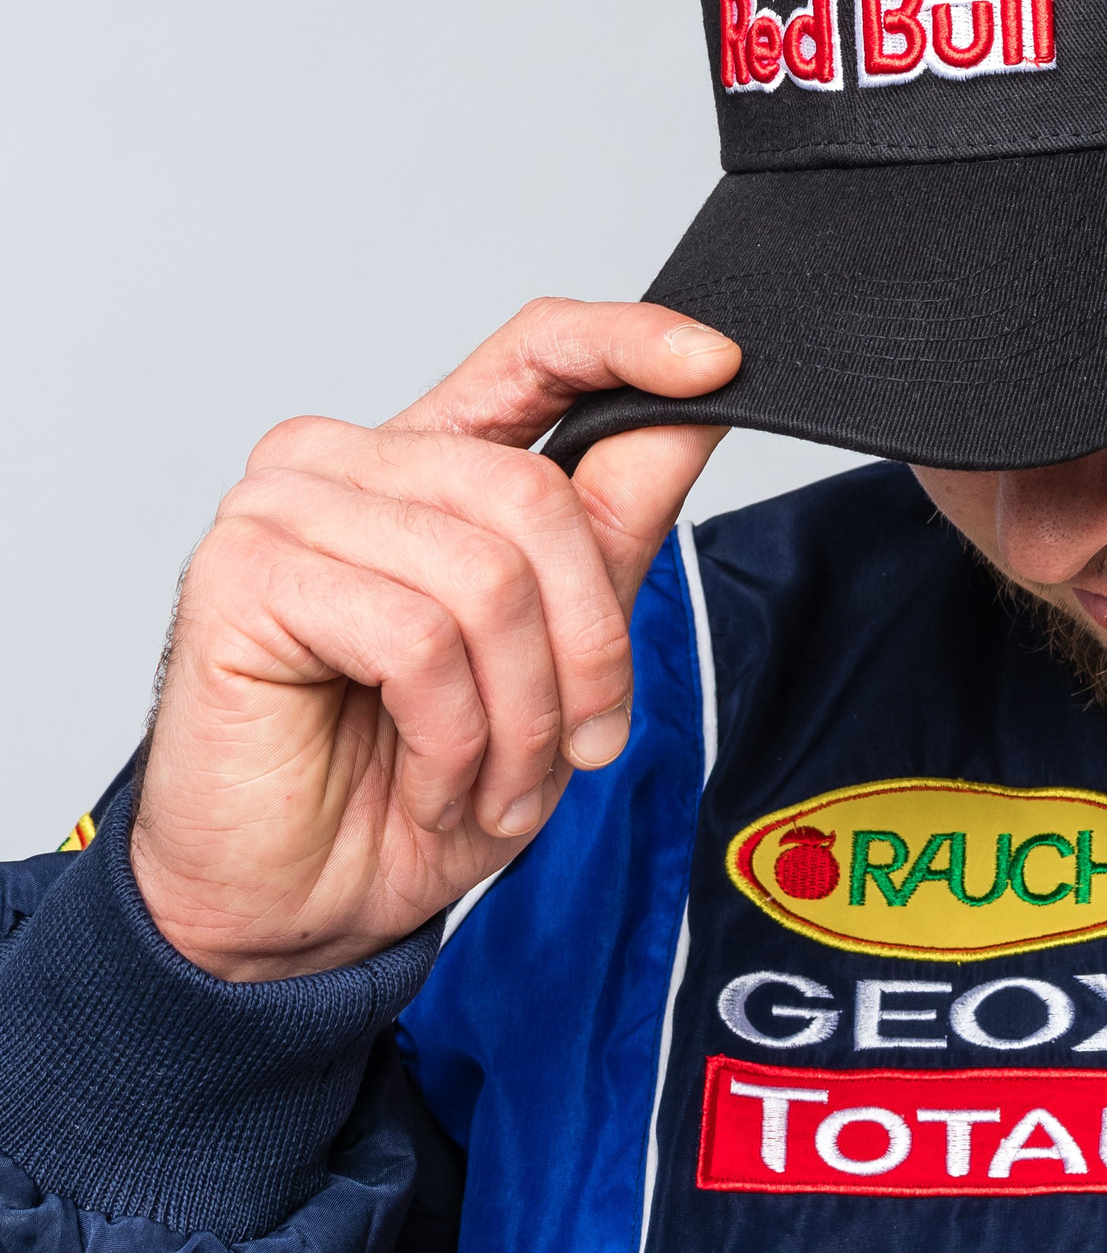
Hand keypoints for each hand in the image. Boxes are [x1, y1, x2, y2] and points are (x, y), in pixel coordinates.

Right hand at [128, 300, 738, 979]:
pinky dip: (454, 736)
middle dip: (589, 645)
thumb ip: (614, 516)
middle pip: (534, 494)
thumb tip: (700, 402)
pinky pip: (416, 639)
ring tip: (499, 781)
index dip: (628, 341)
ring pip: (486, 575)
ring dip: (522, 714)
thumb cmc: (415, 779)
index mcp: (424, 457)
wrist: (306, 911)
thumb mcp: (560, 645)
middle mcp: (344, 461)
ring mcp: (282, 506)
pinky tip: (432, 777)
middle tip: (585, 743)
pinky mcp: (242, 575)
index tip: (718, 364)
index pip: (532, 346)